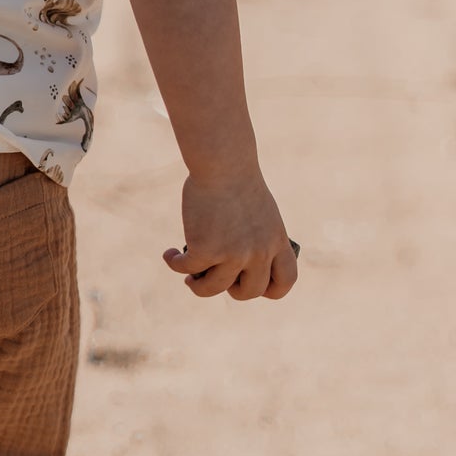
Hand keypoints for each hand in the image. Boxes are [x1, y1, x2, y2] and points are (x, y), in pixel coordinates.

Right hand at [164, 170, 297, 300]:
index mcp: (276, 241)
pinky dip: (175, 263)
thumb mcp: (258, 210)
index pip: (286, 280)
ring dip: (198, 286)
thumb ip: (253, 236)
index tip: (251, 284)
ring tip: (190, 277)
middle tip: (217, 278)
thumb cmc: (236, 179)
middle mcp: (259, 252)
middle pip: (250, 292)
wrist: (223, 163)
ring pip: (214, 288)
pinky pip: (187, 269)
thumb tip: (231, 263)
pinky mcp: (206, 250)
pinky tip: (169, 255)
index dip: (270, 290)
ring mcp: (233, 254)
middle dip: (231, 290)